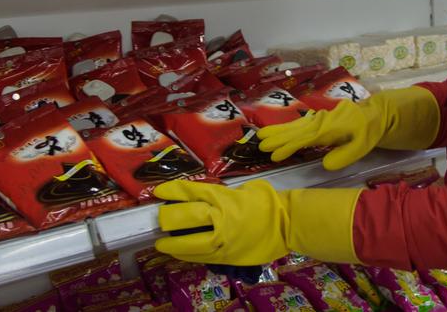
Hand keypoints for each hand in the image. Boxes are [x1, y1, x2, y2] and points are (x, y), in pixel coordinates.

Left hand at [154, 180, 289, 264]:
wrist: (287, 224)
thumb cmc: (267, 201)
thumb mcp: (244, 189)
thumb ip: (223, 193)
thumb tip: (206, 198)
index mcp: (224, 198)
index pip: (191, 192)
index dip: (172, 191)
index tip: (158, 192)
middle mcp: (220, 219)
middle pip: (186, 217)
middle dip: (169, 218)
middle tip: (160, 219)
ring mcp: (223, 240)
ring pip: (190, 244)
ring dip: (173, 244)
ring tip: (162, 244)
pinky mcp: (227, 256)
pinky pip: (202, 257)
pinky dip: (187, 255)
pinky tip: (179, 253)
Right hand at [257, 87, 441, 170]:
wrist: (375, 114)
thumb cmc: (368, 132)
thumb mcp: (361, 146)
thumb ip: (344, 155)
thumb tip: (325, 163)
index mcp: (330, 129)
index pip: (305, 139)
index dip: (289, 147)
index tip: (274, 155)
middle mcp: (321, 122)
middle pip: (296, 130)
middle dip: (278, 137)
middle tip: (260, 144)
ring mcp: (320, 119)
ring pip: (296, 125)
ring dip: (279, 131)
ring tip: (262, 137)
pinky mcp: (320, 120)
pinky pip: (300, 124)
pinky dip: (287, 128)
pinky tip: (279, 132)